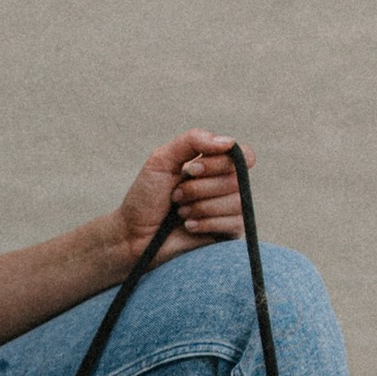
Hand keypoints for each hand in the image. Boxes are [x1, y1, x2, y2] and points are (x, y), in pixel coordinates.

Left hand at [108, 129, 249, 271]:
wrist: (134, 234)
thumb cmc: (146, 196)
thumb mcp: (161, 160)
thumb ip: (192, 141)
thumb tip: (229, 143)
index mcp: (214, 164)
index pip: (243, 156)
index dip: (218, 163)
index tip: (190, 170)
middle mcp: (225, 185)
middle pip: (237, 179)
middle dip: (199, 188)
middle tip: (176, 195)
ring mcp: (229, 210)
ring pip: (236, 202)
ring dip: (200, 207)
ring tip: (180, 212)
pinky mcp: (228, 233)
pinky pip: (235, 223)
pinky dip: (206, 223)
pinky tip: (188, 226)